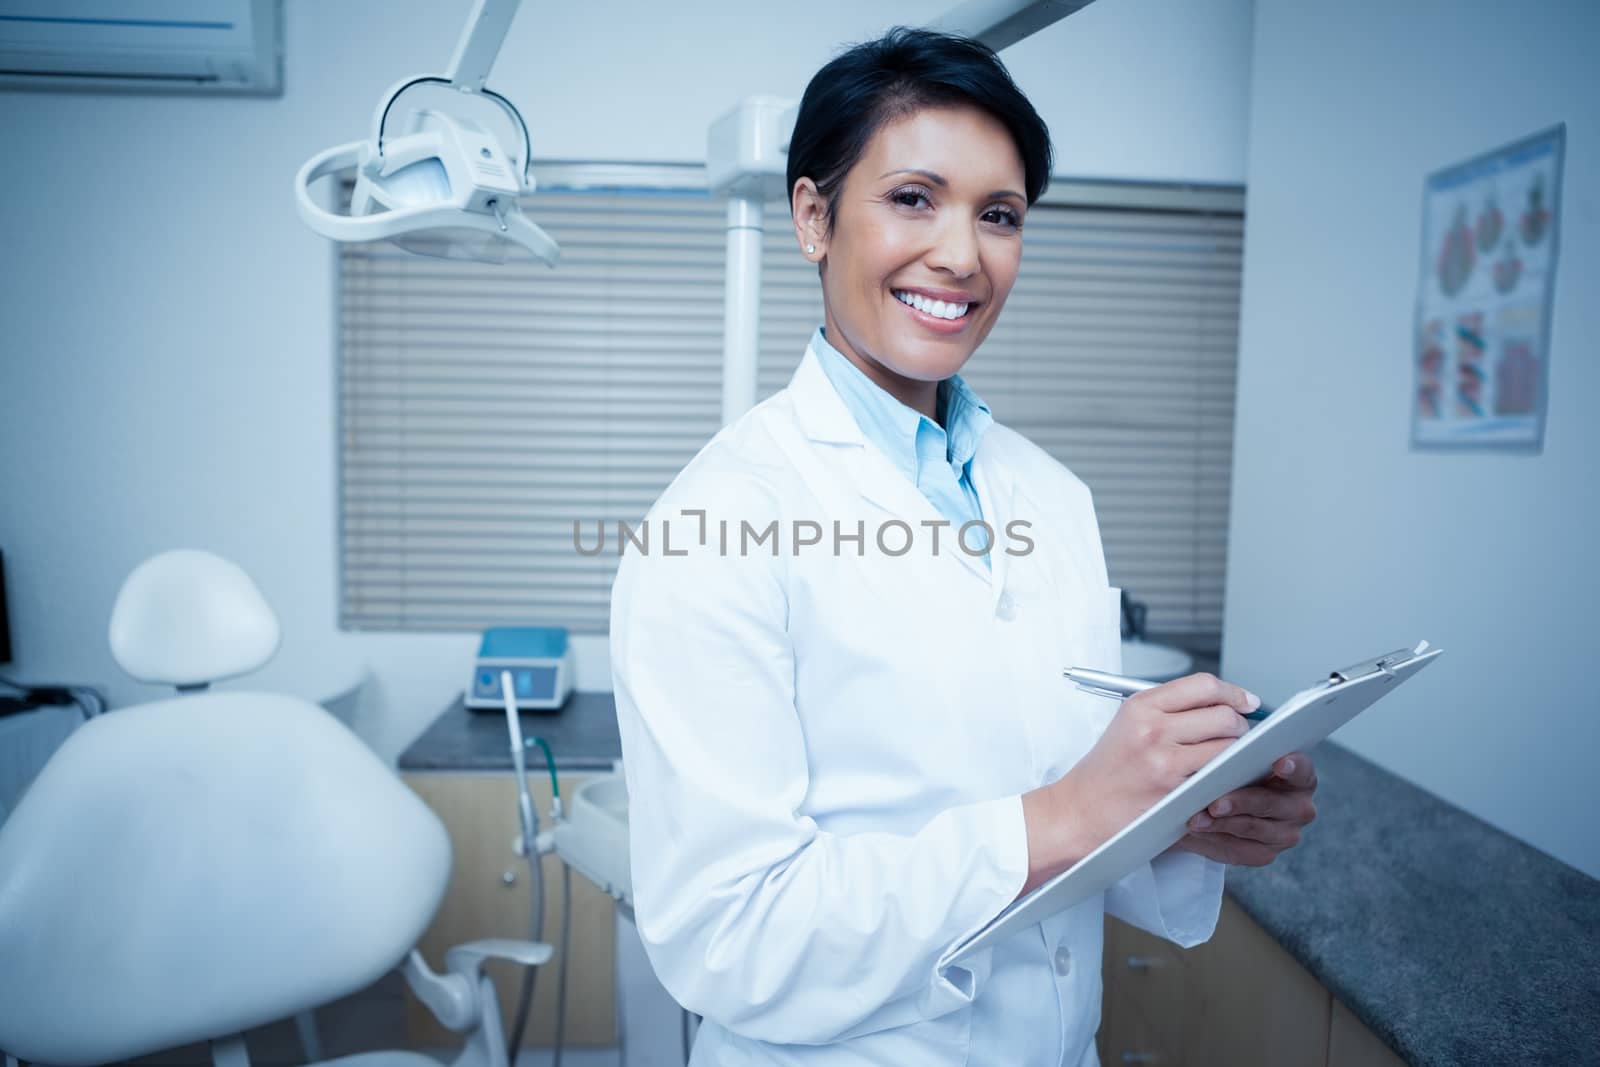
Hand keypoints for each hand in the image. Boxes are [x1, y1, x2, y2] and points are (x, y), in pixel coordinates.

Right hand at [1020, 673, 1256, 896]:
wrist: (1080, 811)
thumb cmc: (1106, 772)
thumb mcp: (1128, 724)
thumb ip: (1170, 709)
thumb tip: (1221, 703)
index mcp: (1141, 706)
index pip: (1203, 685)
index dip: (1233, 693)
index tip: (1247, 702)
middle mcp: (1152, 728)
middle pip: (1223, 714)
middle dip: (1240, 726)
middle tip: (1238, 736)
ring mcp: (1164, 760)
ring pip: (1228, 746)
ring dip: (1238, 754)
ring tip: (1228, 761)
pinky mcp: (1174, 790)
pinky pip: (1219, 776)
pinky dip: (1227, 778)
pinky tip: (1220, 780)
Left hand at [1170, 753, 1317, 865]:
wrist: (1218, 806)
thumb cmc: (1232, 775)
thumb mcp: (1235, 762)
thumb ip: (1237, 760)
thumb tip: (1220, 759)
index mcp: (1299, 778)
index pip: (1302, 770)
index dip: (1293, 766)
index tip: (1279, 763)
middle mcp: (1299, 808)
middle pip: (1270, 803)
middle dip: (1240, 802)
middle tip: (1214, 804)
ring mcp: (1285, 834)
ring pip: (1252, 827)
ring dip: (1221, 823)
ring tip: (1197, 819)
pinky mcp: (1265, 854)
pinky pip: (1241, 848)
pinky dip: (1217, 838)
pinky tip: (1201, 830)